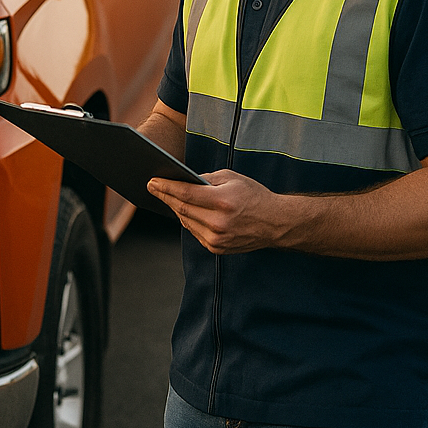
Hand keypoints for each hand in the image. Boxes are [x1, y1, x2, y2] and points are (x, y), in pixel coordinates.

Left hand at [147, 170, 284, 253]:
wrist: (275, 223)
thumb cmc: (255, 196)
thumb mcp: (234, 178)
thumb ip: (208, 179)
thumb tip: (186, 181)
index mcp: (223, 201)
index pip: (186, 194)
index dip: (167, 187)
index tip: (152, 182)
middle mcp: (218, 223)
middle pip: (182, 209)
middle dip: (165, 197)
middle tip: (153, 187)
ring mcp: (216, 239)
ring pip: (186, 222)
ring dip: (175, 209)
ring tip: (166, 197)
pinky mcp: (216, 249)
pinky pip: (195, 232)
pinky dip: (188, 220)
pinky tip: (184, 211)